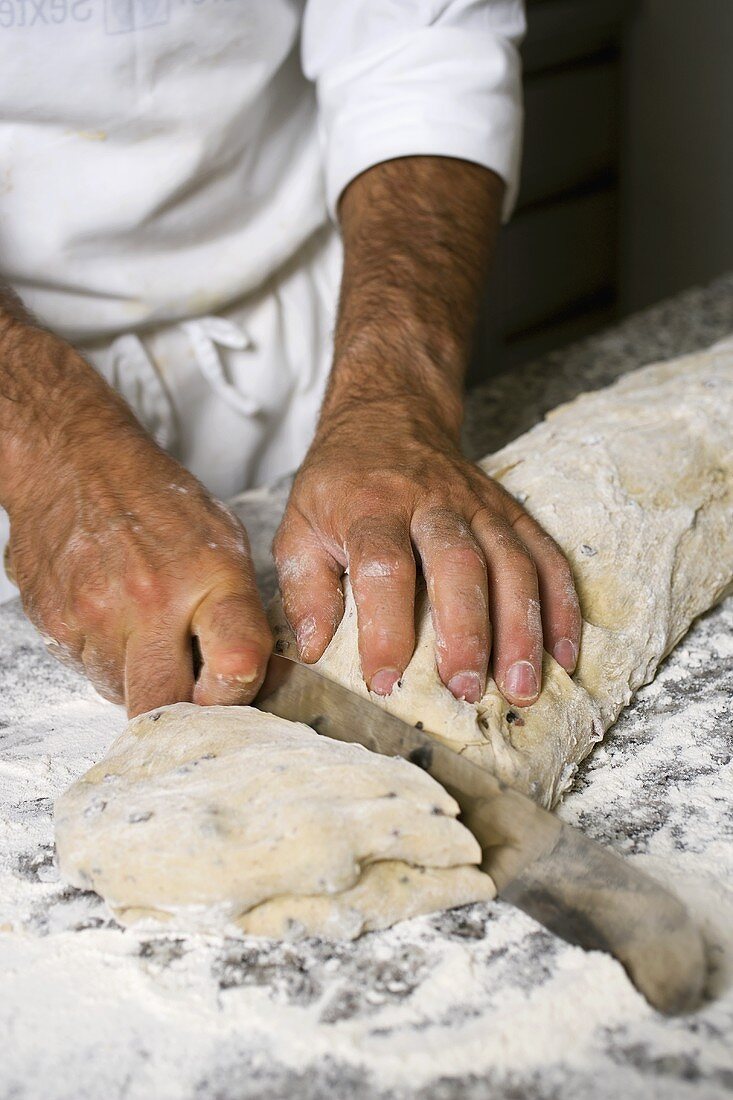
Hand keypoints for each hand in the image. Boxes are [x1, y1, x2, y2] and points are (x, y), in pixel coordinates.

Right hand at [2, 326, 271, 716]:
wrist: (75, 464)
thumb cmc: (156, 500)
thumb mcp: (224, 541)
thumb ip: (240, 610)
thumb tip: (254, 674)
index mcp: (208, 577)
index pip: (236, 666)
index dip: (240, 695)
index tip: (237, 690)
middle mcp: (150, 601)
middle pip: (168, 705)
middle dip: (183, 712)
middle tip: (191, 695)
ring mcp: (95, 616)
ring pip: (124, 695)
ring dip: (142, 680)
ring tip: (148, 635)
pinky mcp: (55, 624)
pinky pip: (88, 671)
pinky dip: (108, 659)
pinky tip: (115, 621)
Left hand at [273, 401, 580, 707]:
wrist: (390, 418)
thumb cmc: (341, 486)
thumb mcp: (299, 527)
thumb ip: (304, 590)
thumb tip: (314, 652)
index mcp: (371, 506)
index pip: (382, 565)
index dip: (384, 626)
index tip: (383, 679)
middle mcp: (432, 503)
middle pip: (459, 564)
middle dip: (467, 632)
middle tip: (465, 689)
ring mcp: (481, 506)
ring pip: (512, 563)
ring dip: (522, 628)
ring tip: (521, 687)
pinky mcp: (513, 513)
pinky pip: (547, 557)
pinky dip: (561, 607)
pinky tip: (562, 656)